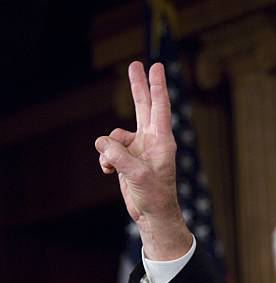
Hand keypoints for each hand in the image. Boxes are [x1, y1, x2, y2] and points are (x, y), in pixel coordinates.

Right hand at [95, 61, 190, 259]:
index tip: (157, 67)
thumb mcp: (138, 175)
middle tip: (136, 64)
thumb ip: (119, 156)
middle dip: (137, 86)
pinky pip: (108, 151)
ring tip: (114, 167)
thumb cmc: (155, 195)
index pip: (160, 107)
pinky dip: (105, 160)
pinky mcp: (127, 159)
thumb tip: (102, 143)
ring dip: (108, 149)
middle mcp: (151, 140)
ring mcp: (138, 149)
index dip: (157, 86)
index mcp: (161, 140)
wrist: (152, 214)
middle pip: (142, 106)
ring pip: (114, 135)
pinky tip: (109, 172)